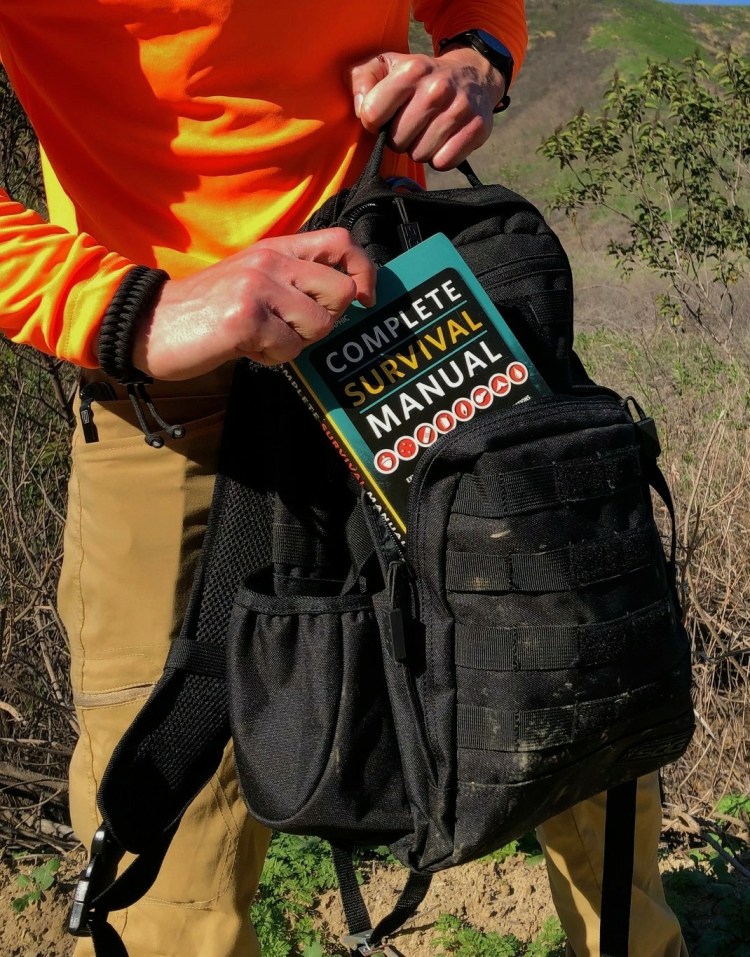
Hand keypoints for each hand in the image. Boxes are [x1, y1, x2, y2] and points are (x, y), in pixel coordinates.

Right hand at [130, 229, 375, 379]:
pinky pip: (289, 348)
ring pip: (319, 324)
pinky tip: (246, 348)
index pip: (342, 241)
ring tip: (262, 339)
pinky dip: (272, 358)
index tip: (364, 300)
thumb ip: (292, 281)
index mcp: (276, 249)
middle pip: (342, 290)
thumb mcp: (251, 281)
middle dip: (327, 321)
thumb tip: (344, 299)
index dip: (364, 272)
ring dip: (296, 343)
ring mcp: (258, 287)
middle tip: (293, 329)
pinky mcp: (245, 318)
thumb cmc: (204, 311)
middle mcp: (270, 261)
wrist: (149, 324)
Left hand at [350, 47, 505, 169]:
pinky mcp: (477, 128)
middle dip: (398, 138)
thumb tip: (361, 111)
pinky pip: (443, 162)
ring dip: (419, 149)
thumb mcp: (387, 65)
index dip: (373, 122)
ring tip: (427, 131)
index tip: (385, 116)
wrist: (473, 74)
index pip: (372, 114)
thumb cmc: (421, 77)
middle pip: (396, 141)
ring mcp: (459, 109)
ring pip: (419, 155)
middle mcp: (437, 88)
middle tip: (410, 125)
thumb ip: (362, 81)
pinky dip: (440, 157)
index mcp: (412, 70)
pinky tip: (443, 141)